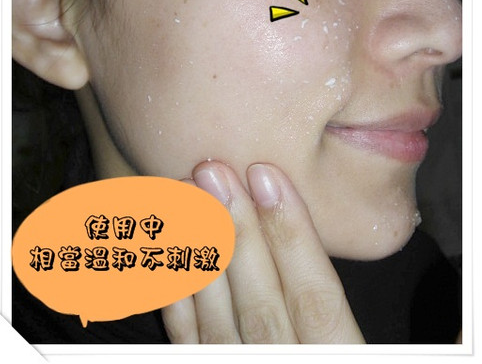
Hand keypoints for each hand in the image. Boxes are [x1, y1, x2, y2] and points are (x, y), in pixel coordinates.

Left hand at [162, 160, 364, 343]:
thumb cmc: (330, 359)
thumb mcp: (355, 349)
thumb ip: (331, 311)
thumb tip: (300, 228)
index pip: (317, 300)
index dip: (292, 236)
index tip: (268, 177)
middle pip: (261, 307)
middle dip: (236, 234)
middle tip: (212, 173)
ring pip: (217, 326)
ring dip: (198, 257)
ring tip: (182, 197)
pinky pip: (189, 349)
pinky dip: (175, 302)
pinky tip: (164, 256)